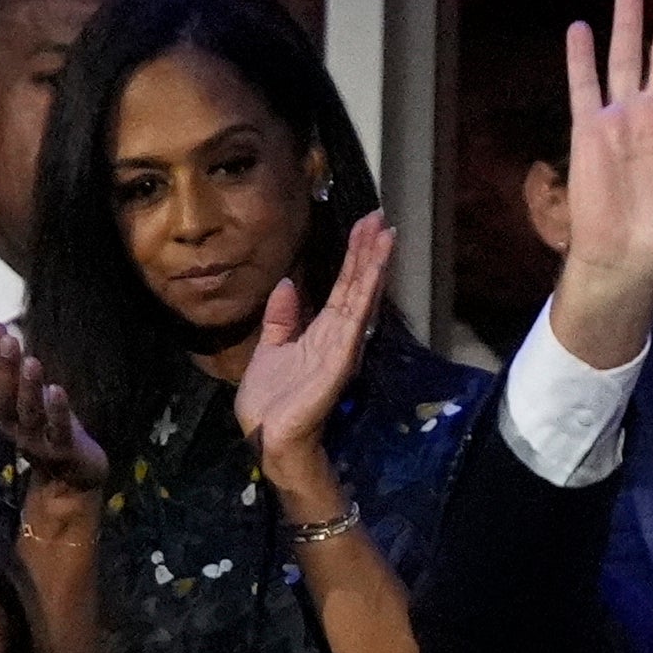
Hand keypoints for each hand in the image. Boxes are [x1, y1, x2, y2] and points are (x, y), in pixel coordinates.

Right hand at [0, 325, 107, 510]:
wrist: (74, 471)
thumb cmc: (49, 422)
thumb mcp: (27, 391)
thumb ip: (11, 361)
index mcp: (1, 411)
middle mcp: (13, 427)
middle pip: (2, 400)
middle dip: (4, 369)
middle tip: (9, 341)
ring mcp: (37, 441)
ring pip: (27, 414)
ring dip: (27, 388)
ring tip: (32, 361)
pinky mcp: (63, 450)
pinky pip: (58, 431)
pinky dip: (57, 411)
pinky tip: (58, 389)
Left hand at [235, 207, 394, 489]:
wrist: (267, 436)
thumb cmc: (270, 402)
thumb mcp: (270, 349)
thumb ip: (282, 318)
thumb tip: (288, 284)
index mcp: (322, 333)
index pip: (342, 287)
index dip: (354, 256)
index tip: (364, 226)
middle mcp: (338, 336)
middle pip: (357, 284)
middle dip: (368, 250)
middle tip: (380, 216)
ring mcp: (342, 345)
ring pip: (361, 295)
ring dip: (374, 262)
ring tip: (386, 230)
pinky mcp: (340, 357)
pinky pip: (355, 317)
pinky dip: (367, 289)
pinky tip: (375, 267)